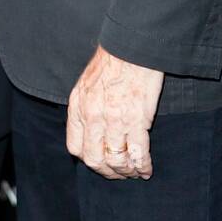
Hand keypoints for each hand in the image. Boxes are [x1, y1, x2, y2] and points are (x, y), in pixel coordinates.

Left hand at [66, 46, 163, 179]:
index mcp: (78, 107)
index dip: (88, 159)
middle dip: (107, 172)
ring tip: (134, 172)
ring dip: (126, 172)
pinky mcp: (137, 120)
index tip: (99, 162)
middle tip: (119, 174)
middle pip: (94, 159)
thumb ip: (85, 107)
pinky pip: (137, 153)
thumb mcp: (86, 83)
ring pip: (116, 160)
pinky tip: (146, 169)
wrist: (132, 46)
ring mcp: (114, 120)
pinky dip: (142, 166)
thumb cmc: (113, 61)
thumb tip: (89, 128)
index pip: (75, 147)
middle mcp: (92, 117)